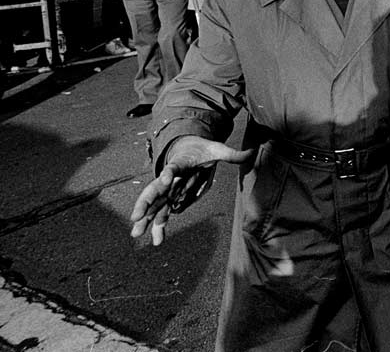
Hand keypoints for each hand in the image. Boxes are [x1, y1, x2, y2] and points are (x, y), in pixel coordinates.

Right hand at [130, 136, 253, 245]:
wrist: (189, 149)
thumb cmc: (202, 149)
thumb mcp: (218, 149)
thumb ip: (233, 154)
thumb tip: (254, 152)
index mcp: (181, 163)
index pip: (173, 168)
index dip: (169, 173)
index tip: (165, 179)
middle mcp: (170, 178)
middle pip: (154, 189)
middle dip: (145, 203)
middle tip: (136, 216)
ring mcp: (169, 189)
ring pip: (155, 205)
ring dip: (146, 219)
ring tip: (136, 234)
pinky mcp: (171, 198)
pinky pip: (163, 213)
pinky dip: (159, 226)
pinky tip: (157, 240)